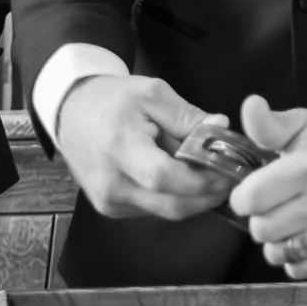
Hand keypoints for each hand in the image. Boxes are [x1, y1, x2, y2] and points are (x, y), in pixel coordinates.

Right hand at [55, 74, 232, 221]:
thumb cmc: (112, 99)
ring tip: (218, 175)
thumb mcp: (152, 93)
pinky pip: (154, 210)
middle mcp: (112, 185)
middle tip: (236, 176)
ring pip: (166, 212)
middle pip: (171, 205)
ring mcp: (110, 202)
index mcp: (120, 149)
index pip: (165, 177)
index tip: (231, 167)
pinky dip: (177, 198)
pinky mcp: (111, 209)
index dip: (202, 178)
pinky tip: (190, 180)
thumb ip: (188, 115)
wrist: (70, 113)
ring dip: (197, 198)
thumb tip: (222, 127)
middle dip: (209, 194)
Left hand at [232, 96, 306, 279]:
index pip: (250, 199)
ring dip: (276, 240)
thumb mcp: (302, 124)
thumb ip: (269, 123)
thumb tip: (250, 104)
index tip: (252, 191)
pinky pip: (298, 269)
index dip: (243, 197)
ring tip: (288, 220)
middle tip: (274, 205)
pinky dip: (295, 257)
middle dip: (260, 218)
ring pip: (277, 253)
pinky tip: (304, 234)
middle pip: (261, 230)